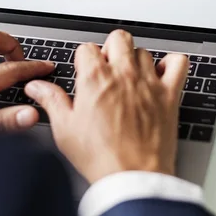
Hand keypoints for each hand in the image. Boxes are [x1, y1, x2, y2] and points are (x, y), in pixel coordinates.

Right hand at [25, 30, 188, 183]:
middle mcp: (123, 75)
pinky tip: (162, 73)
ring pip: (144, 51)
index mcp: (95, 79)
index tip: (86, 72)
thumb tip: (37, 87)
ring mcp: (148, 82)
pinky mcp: (169, 94)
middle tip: (108, 69)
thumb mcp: (65, 129)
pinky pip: (178, 63)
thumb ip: (52, 101)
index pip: (87, 48)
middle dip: (111, 48)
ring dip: (136, 60)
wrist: (132, 177)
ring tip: (131, 78)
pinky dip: (172, 63)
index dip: (84, 59)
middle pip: (118, 38)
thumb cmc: (100, 157)